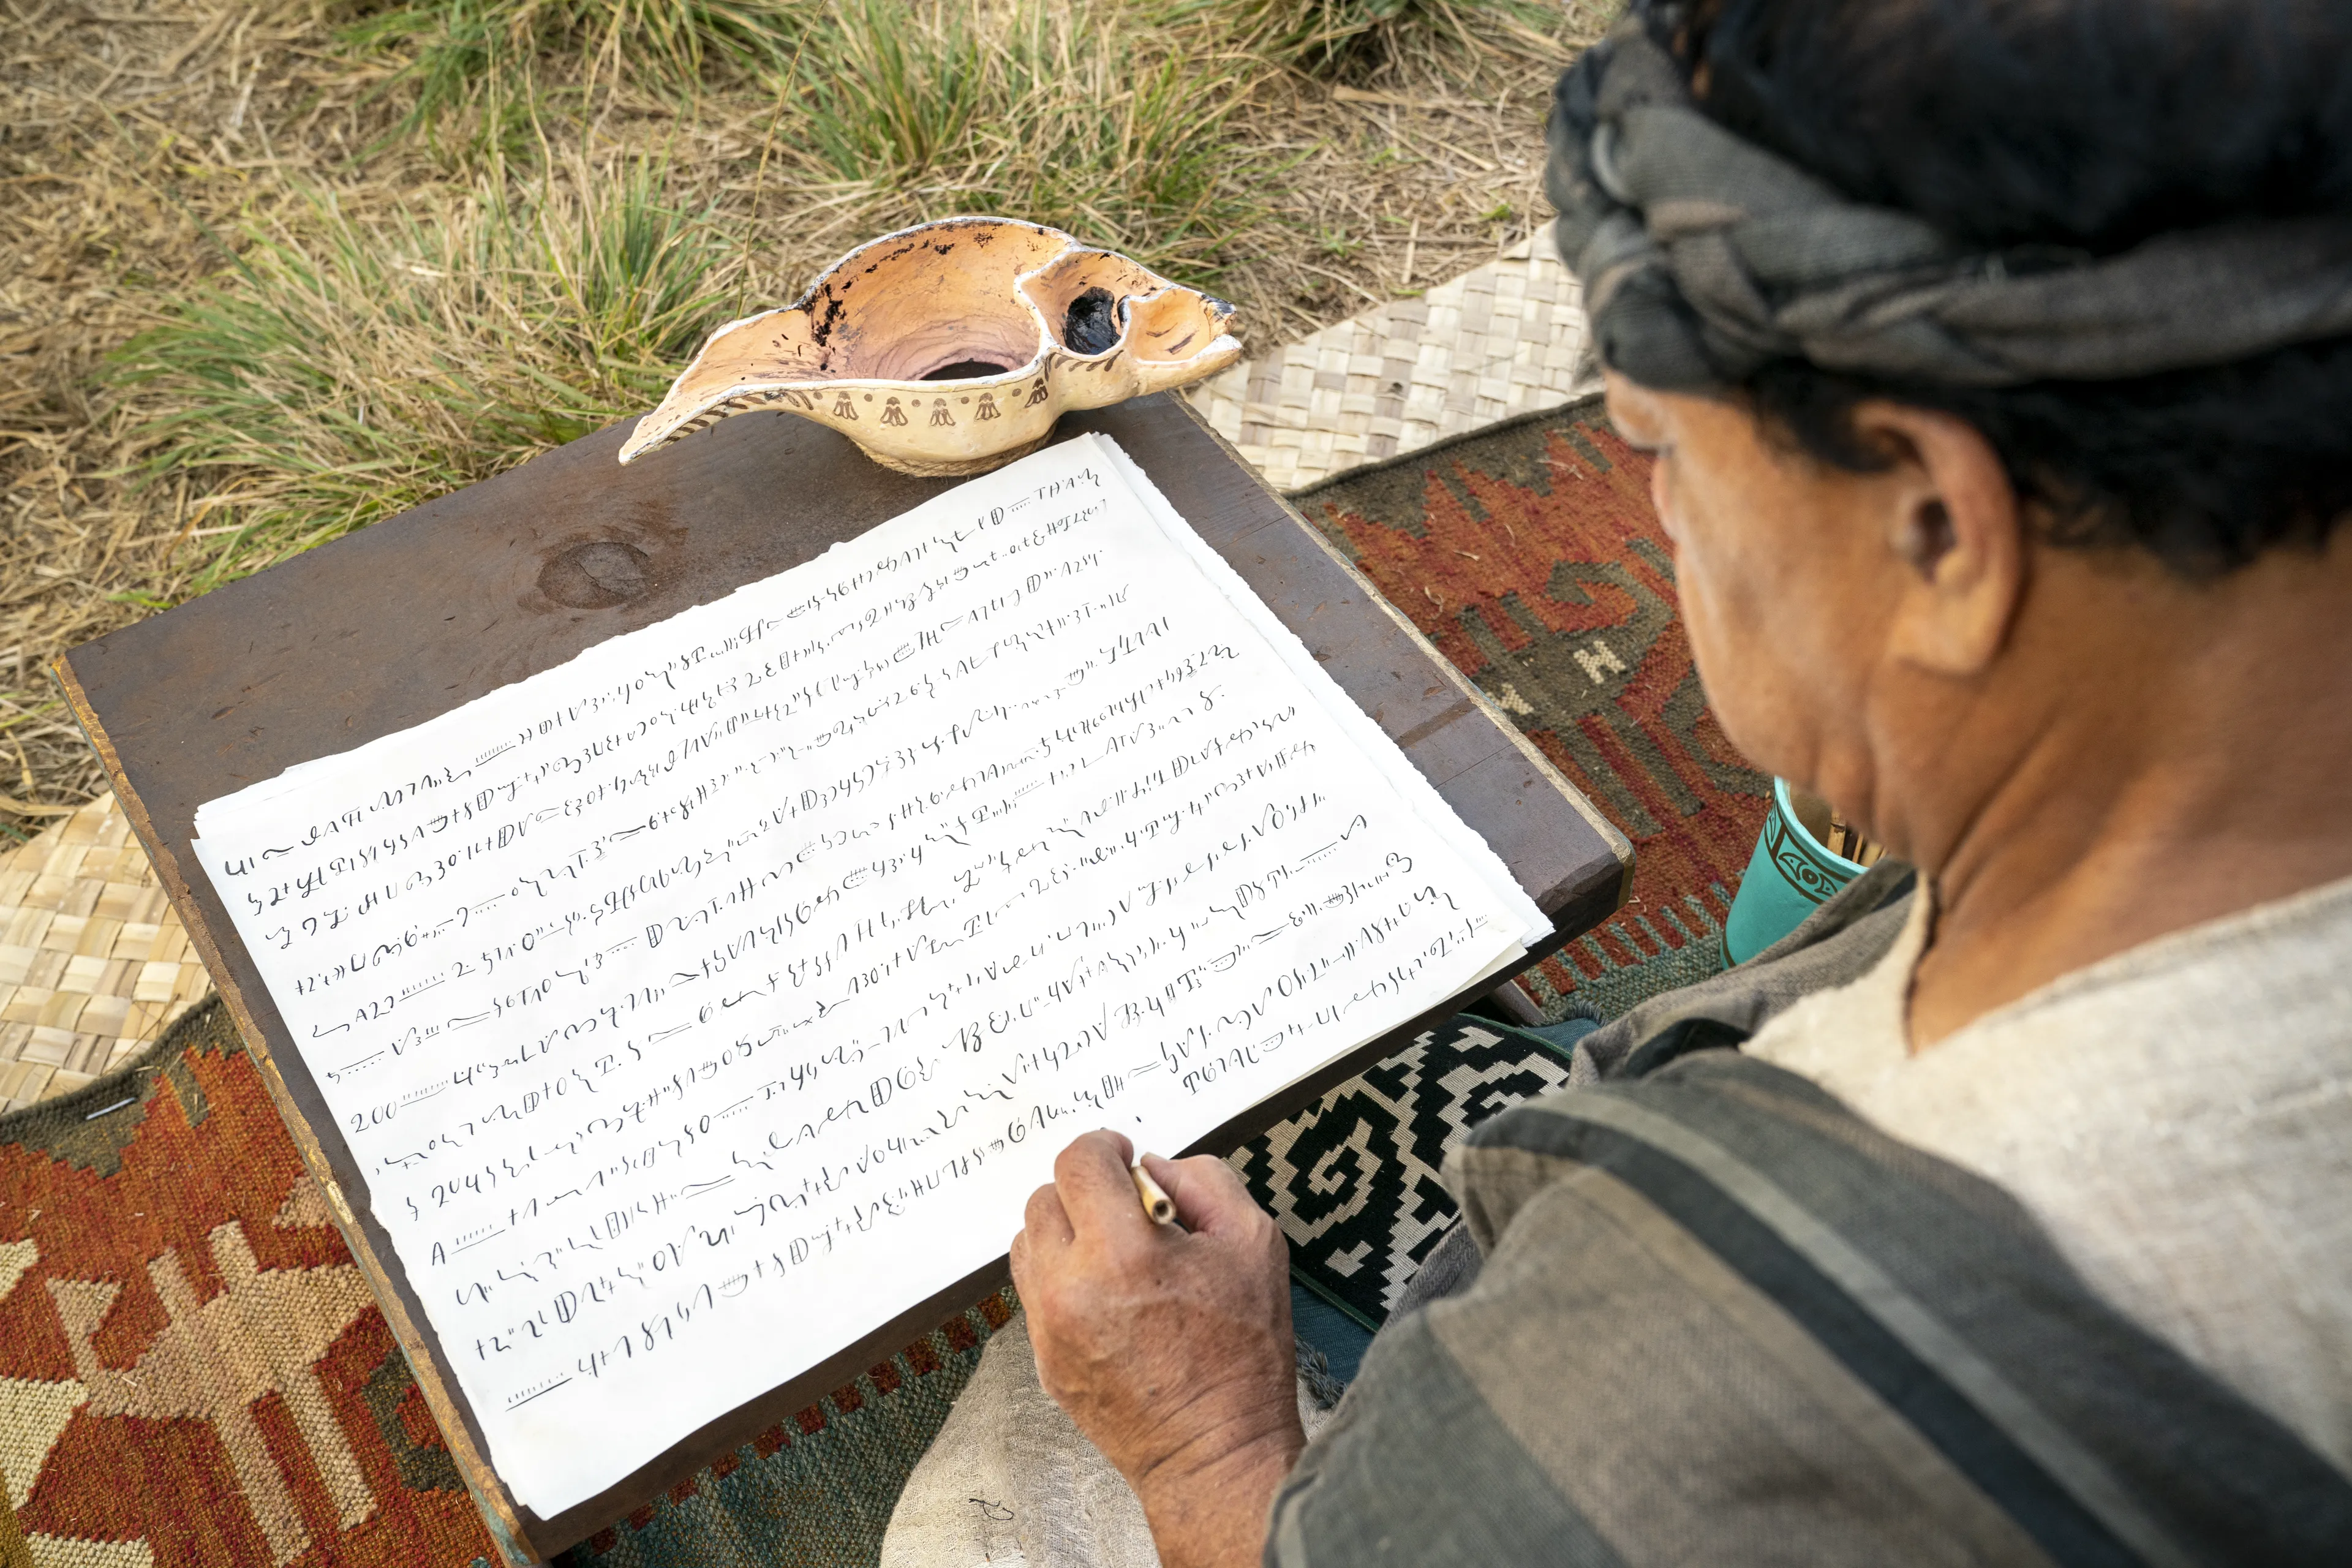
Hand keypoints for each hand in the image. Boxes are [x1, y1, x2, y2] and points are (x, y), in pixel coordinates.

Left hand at [1010, 1129, 1303, 1567]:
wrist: (1216, 1453)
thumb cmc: (1244, 1355)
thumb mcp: (1254, 1242)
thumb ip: (1204, 1181)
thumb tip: (1153, 1169)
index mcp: (1123, 1253)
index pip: (1078, 1163)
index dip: (1104, 1146)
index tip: (1124, 1156)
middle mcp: (1071, 1288)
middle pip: (1044, 1198)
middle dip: (1085, 1191)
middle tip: (1127, 1209)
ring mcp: (1050, 1329)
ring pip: (1029, 1243)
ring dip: (1066, 1232)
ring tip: (1114, 1253)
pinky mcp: (1044, 1361)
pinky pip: (1035, 1292)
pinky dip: (1062, 1278)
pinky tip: (1108, 1296)